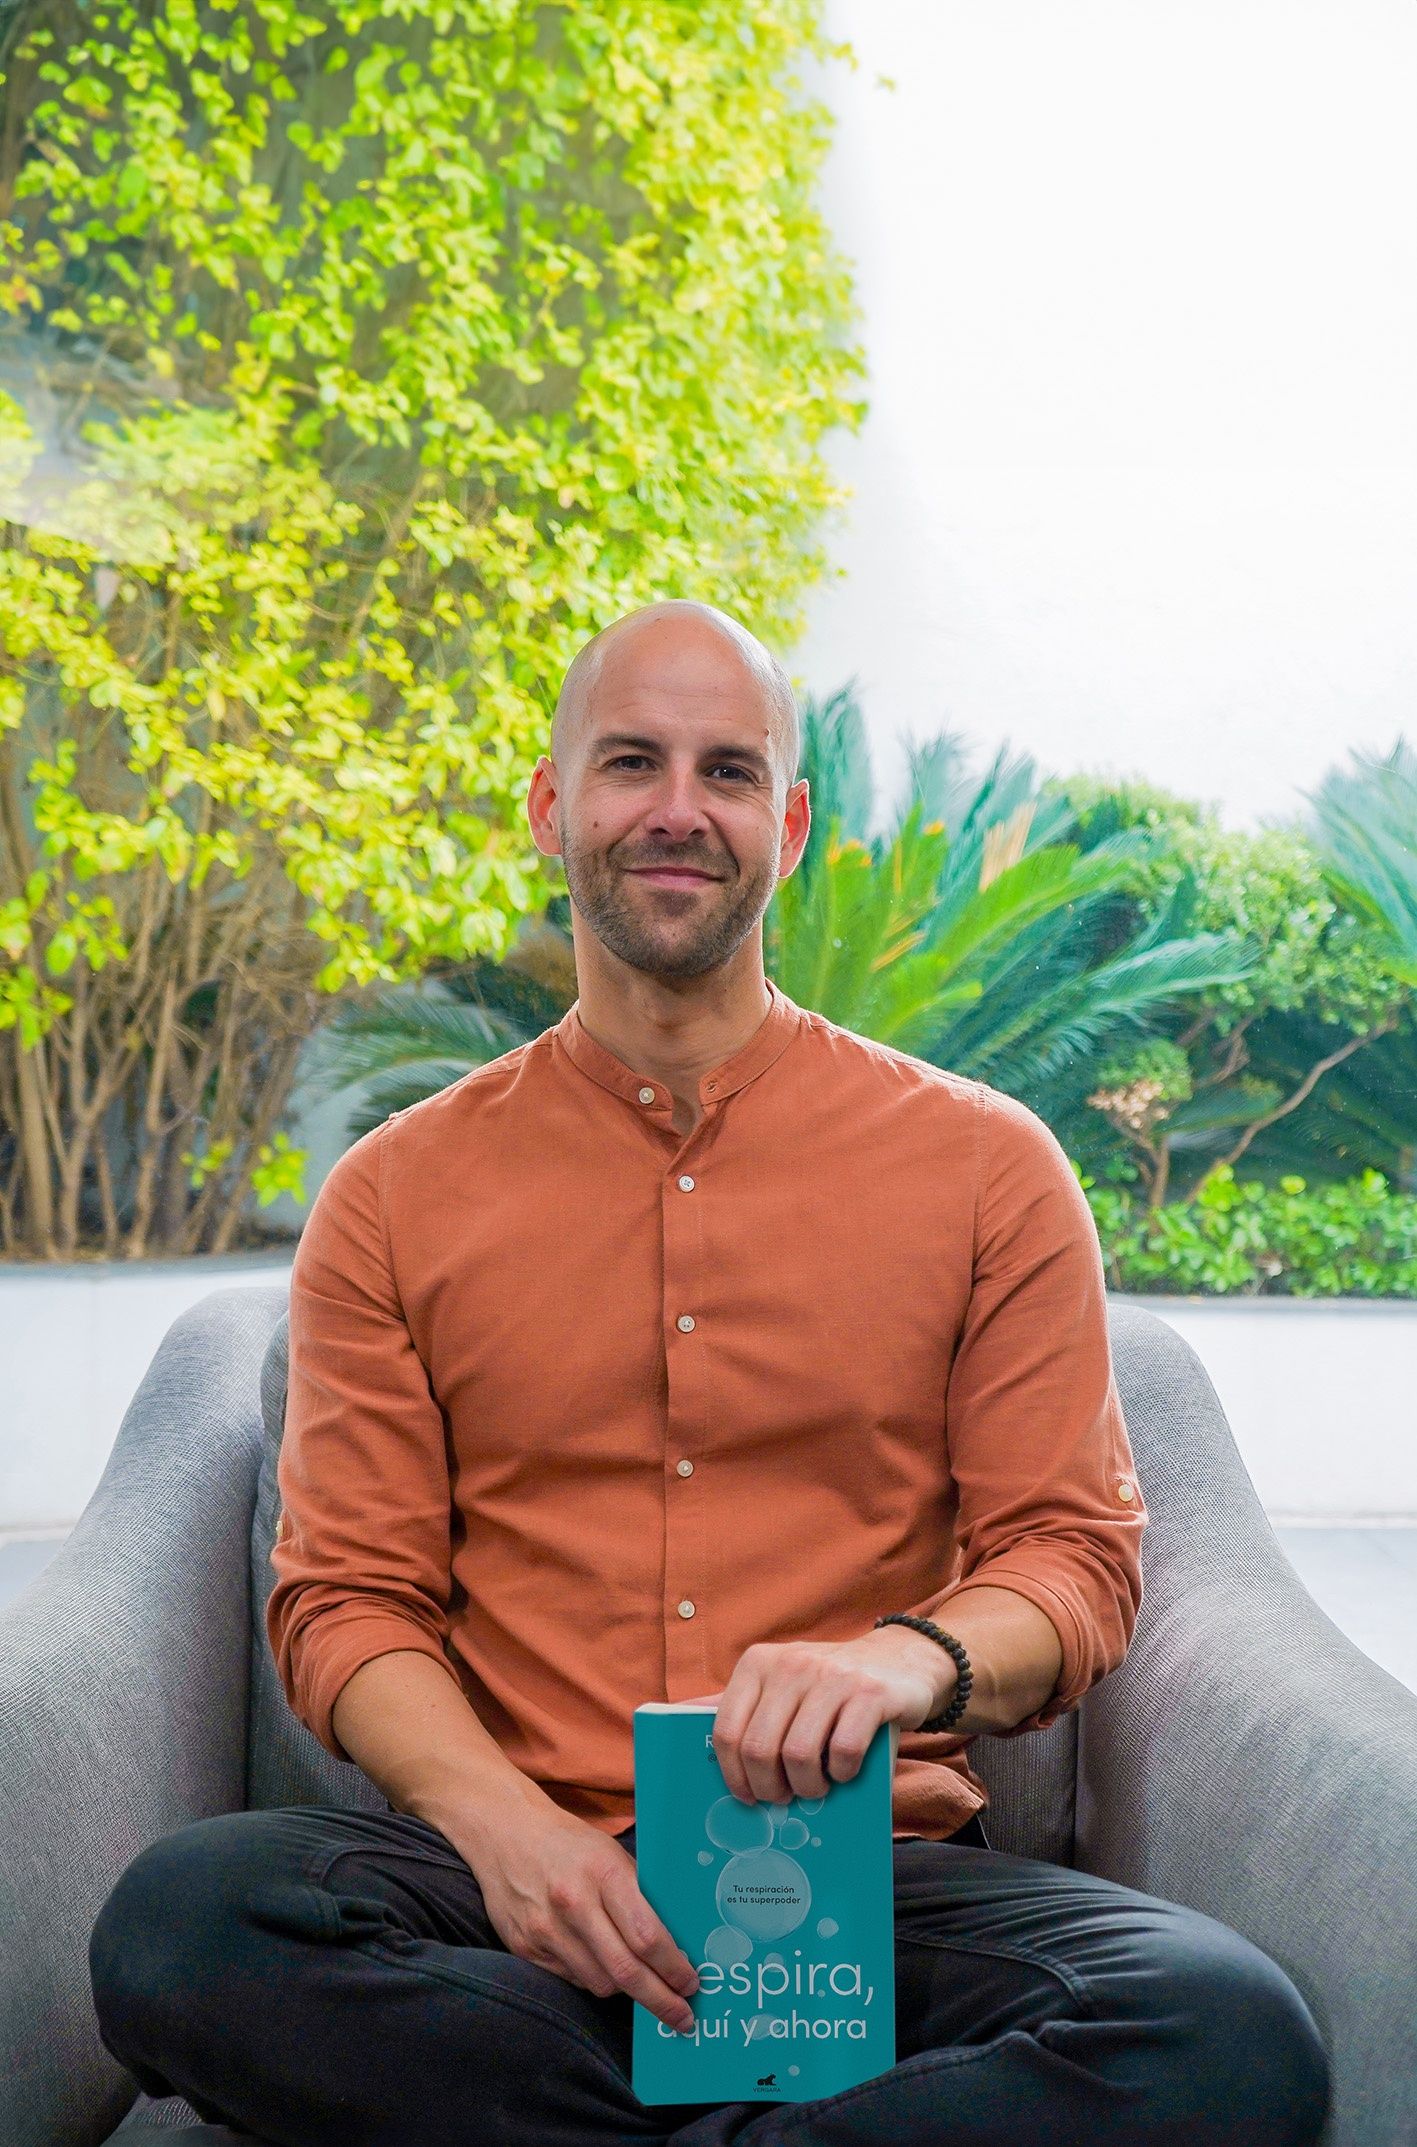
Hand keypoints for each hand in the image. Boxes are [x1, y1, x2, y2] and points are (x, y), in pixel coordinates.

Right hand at [466, 1802, 701, 2034]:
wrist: (505, 1833)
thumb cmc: (570, 1845)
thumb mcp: (612, 1855)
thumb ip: (639, 1896)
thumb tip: (676, 1945)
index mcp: (603, 1873)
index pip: (647, 1936)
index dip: (674, 1968)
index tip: (691, 1985)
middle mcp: (573, 1903)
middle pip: (626, 1971)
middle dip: (660, 2000)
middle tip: (682, 2018)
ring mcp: (546, 1929)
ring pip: (600, 1983)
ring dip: (627, 1990)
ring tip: (644, 1986)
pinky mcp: (526, 1948)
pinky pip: (573, 1980)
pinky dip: (594, 1979)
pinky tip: (604, 1968)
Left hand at [679, 1630, 951, 1806]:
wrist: (901, 1662)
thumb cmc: (829, 1686)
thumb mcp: (781, 1683)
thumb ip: (741, 1702)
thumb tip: (676, 1719)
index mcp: (759, 1663)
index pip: (726, 1730)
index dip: (732, 1775)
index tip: (747, 1797)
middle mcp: (791, 1664)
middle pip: (759, 1749)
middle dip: (768, 1788)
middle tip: (783, 1799)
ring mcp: (832, 1677)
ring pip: (799, 1755)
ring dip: (807, 1787)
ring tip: (815, 1789)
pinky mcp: (870, 1694)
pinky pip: (844, 1751)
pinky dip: (843, 1773)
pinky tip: (846, 1771)